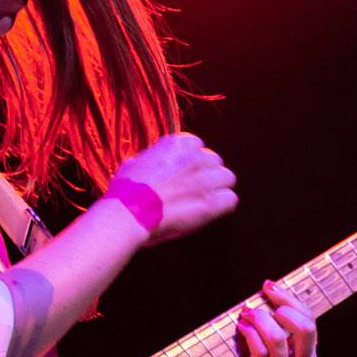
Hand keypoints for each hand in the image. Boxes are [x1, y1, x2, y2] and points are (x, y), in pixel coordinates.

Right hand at [104, 132, 236, 245]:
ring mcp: (204, 180)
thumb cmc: (126, 190)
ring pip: (227, 178)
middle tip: (194, 188)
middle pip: (215, 161)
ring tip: (205, 199)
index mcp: (177, 144)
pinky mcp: (210, 203)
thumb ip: (155, 158)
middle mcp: (195, 158)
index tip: (183, 172)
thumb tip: (156, 161)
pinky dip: (223, 205)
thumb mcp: (136, 162)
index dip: (191, 160)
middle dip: (207, 173)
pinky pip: (230, 199)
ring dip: (218, 188)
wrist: (129, 212)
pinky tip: (211, 210)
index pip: (197, 145)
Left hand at [219, 279, 318, 356]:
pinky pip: (259, 353)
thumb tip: (263, 307)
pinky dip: (249, 334)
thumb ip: (281, 347)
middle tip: (265, 293)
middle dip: (285, 303)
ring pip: (279, 339)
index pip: (311, 324)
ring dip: (262, 319)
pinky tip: (241, 327)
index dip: (292, 300)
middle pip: (305, 328)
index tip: (272, 287)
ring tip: (249, 312)